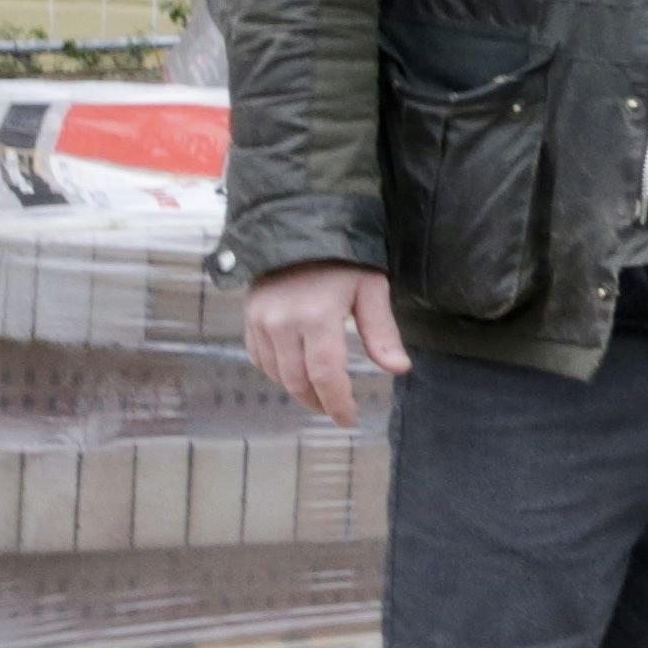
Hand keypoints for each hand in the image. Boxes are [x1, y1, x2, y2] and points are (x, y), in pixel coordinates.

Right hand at [241, 264, 407, 428]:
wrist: (298, 228)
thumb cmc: (342, 260)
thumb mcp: (370, 289)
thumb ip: (382, 332)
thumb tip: (399, 369)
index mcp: (317, 317)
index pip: (325, 375)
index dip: (337, 403)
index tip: (348, 419)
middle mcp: (282, 324)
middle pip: (298, 381)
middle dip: (319, 402)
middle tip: (336, 411)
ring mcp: (260, 322)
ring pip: (277, 374)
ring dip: (298, 390)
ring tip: (320, 394)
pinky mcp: (249, 319)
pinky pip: (260, 359)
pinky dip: (278, 373)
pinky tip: (296, 373)